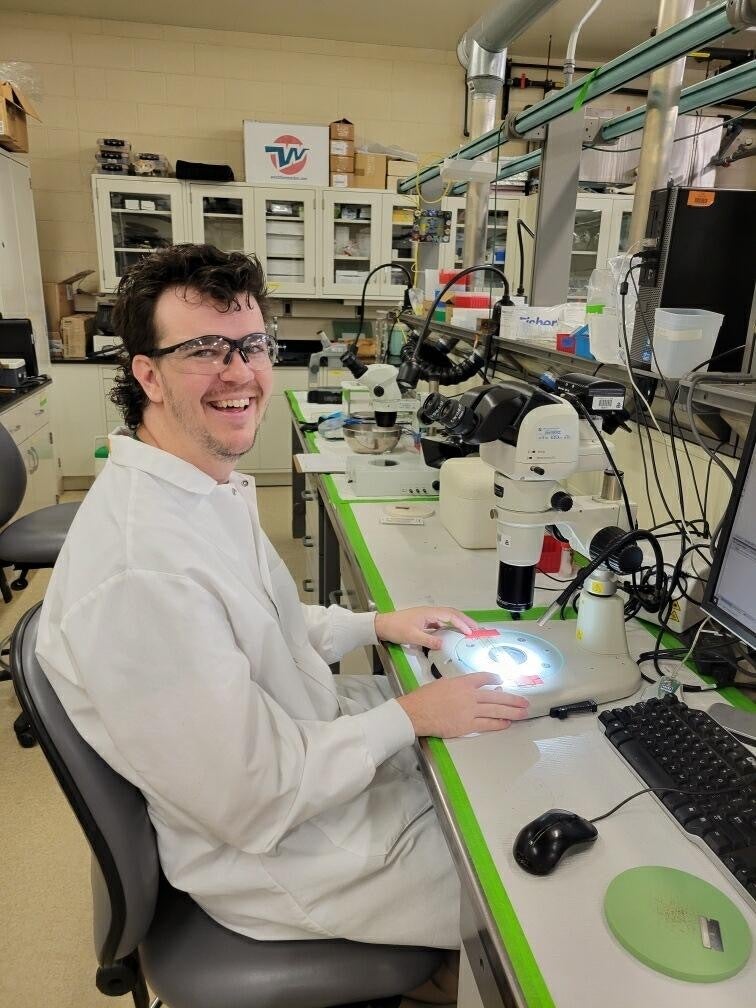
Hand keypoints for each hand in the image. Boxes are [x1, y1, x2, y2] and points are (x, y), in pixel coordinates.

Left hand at [374, 606, 477, 650]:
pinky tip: (454, 633)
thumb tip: (443, 644)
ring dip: (459, 622)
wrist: (382, 625)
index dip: (462, 623)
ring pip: (448, 617)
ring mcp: (428, 616)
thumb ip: (428, 640)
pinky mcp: (425, 621)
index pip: (450, 616)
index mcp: (429, 613)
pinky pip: (442, 621)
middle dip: (465, 620)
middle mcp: (430, 612)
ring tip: (470, 630)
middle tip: (477, 629)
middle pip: (452, 613)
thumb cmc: (396, 629)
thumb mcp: (412, 636)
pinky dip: (451, 626)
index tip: (471, 632)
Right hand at [397, 673, 528, 737]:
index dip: (494, 678)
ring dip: (511, 711)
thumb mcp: (442, 683)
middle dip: (512, 699)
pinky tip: (507, 723)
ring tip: (523, 712)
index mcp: (463, 682)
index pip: (483, 678)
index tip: (500, 680)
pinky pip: (487, 724)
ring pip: (496, 710)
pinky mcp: (467, 725)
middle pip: (496, 696)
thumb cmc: (425, 697)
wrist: (416, 712)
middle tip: (525, 701)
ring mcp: (470, 711)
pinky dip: (498, 723)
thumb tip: (469, 688)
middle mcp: (470, 695)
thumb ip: (458, 685)